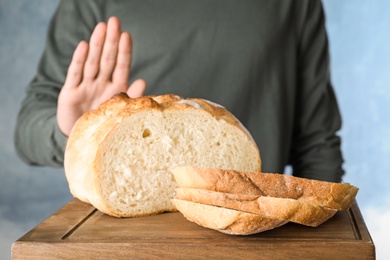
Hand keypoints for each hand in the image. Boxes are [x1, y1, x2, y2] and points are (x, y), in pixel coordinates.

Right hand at [57, 16, 145, 135]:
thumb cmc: (102, 125)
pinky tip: (84, 46)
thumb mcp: (118, 111)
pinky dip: (79, 60)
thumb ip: (130, 96)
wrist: (80, 140)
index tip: (127, 35)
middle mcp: (101, 84)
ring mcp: (85, 87)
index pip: (121, 66)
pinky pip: (75, 74)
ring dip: (97, 45)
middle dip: (111, 41)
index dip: (124, 51)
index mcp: (115, 88)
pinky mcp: (70, 93)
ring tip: (101, 27)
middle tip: (114, 21)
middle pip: (107, 59)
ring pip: (92, 62)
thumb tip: (143, 80)